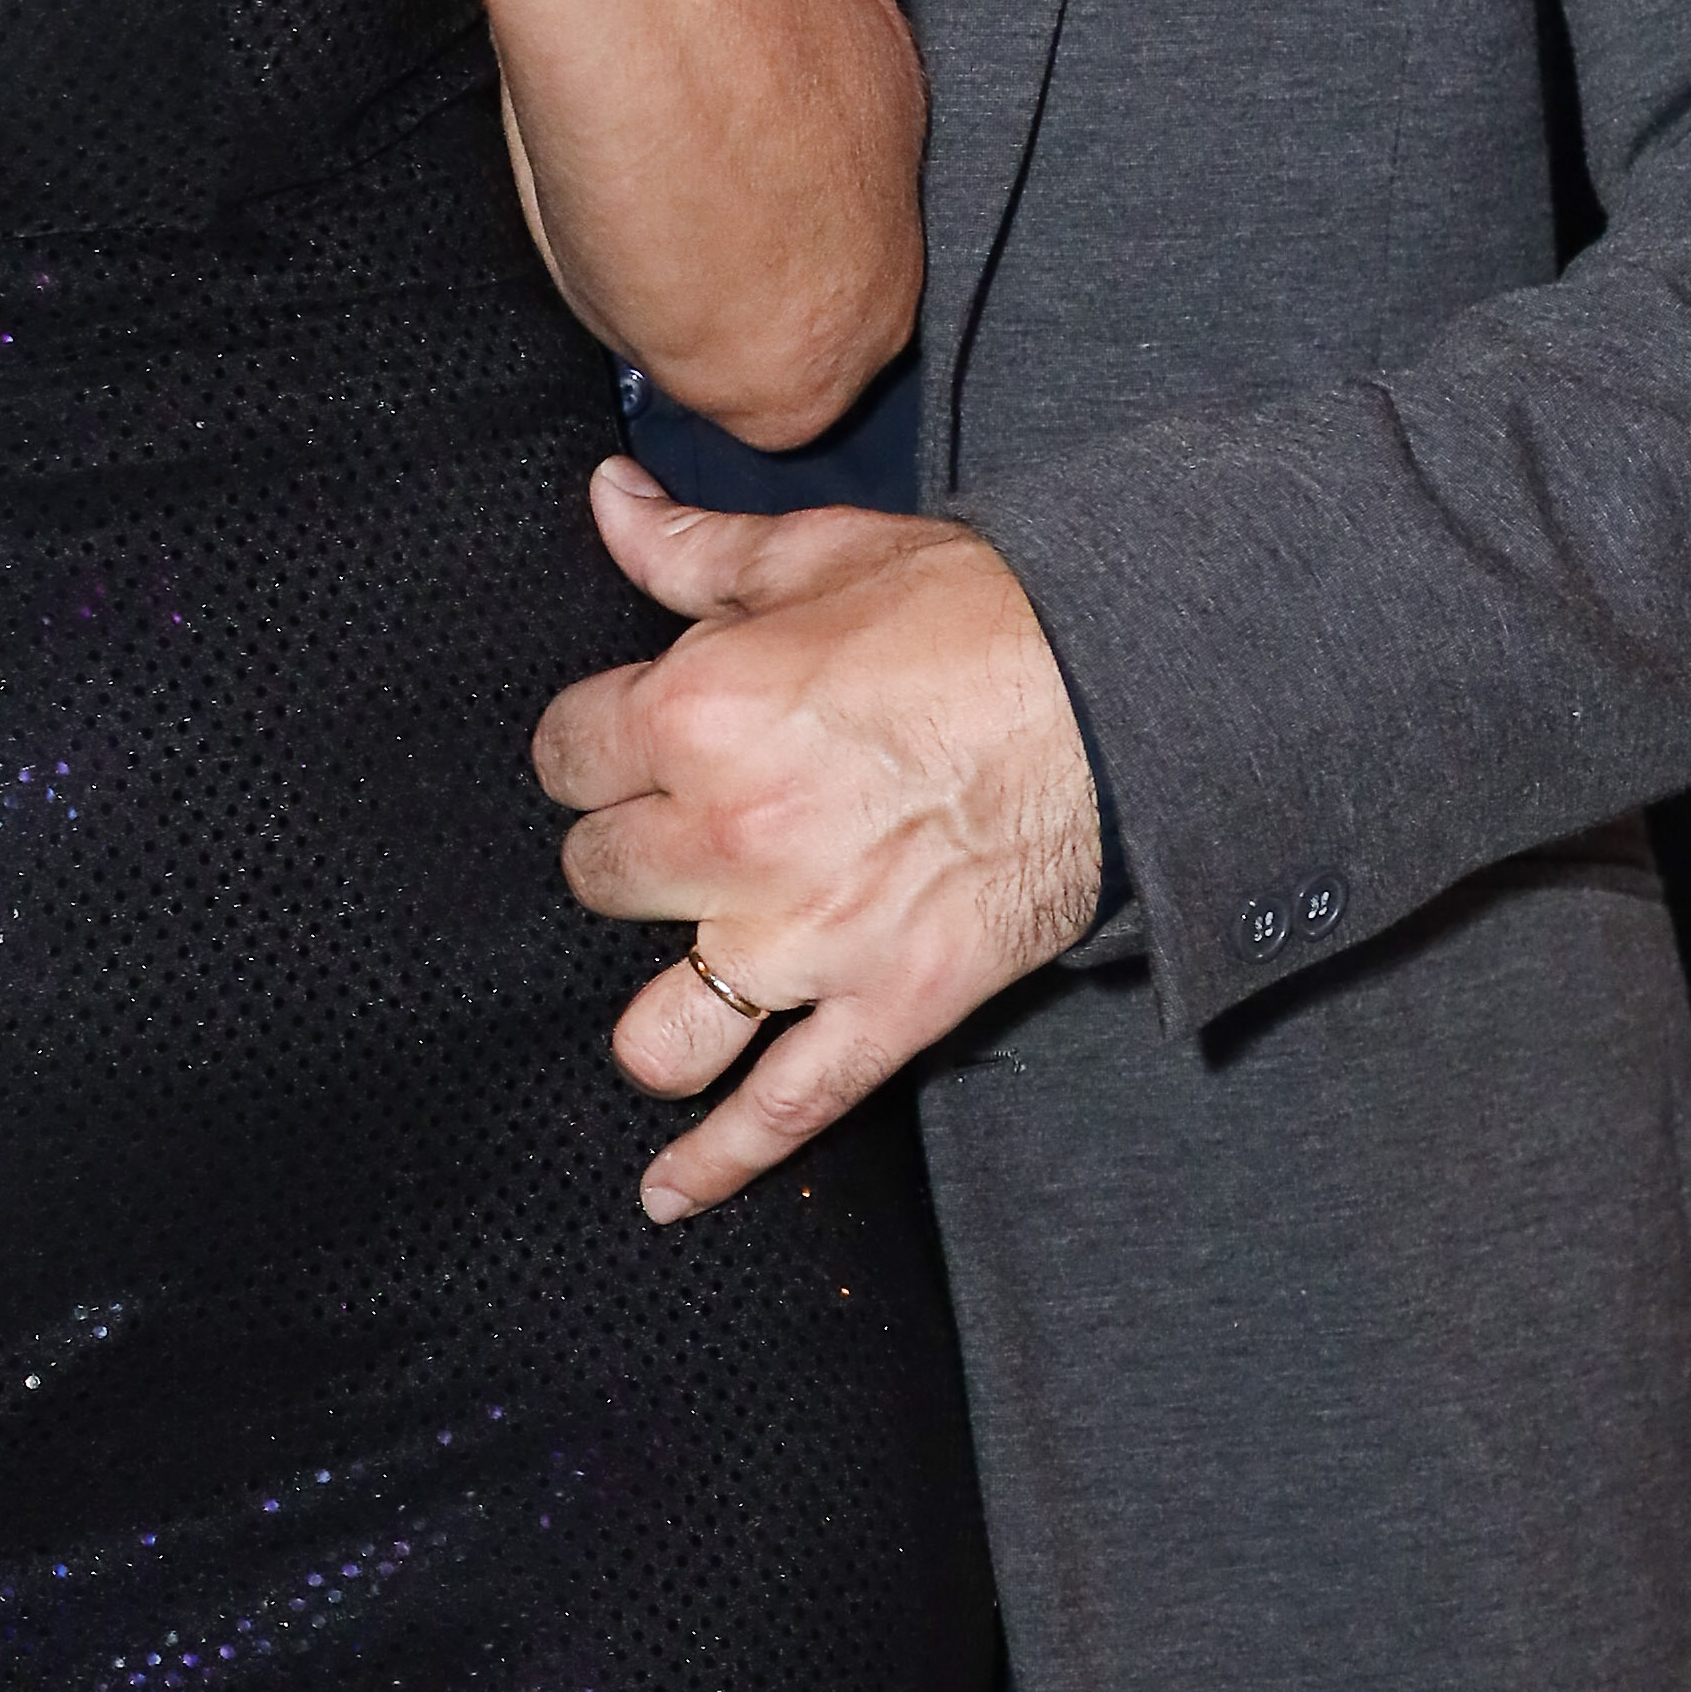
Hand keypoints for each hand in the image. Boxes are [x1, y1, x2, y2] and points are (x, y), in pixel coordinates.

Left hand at [532, 460, 1103, 1219]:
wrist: (1124, 691)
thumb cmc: (977, 612)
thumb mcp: (820, 552)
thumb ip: (691, 548)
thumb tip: (606, 498)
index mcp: (699, 715)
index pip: (567, 755)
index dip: (596, 743)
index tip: (630, 740)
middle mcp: (731, 839)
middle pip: (599, 881)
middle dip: (632, 850)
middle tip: (686, 828)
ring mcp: (805, 942)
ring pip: (658, 1028)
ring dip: (658, 1010)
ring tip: (685, 976)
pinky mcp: (884, 1008)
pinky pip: (779, 1112)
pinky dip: (717, 1164)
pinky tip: (666, 1193)